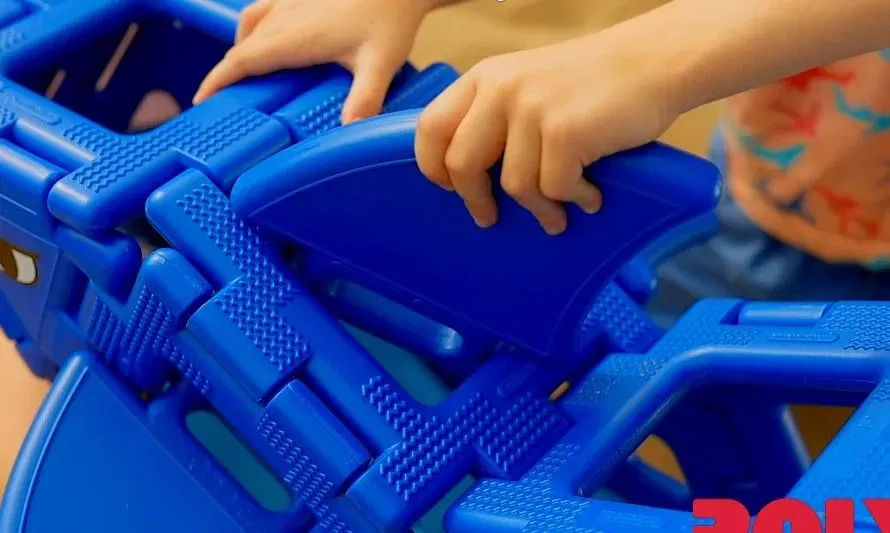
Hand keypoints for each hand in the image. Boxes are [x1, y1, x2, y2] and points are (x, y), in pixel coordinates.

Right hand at [193, 0, 435, 122]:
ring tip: (249, 76)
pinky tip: (273, 41)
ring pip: (251, 25)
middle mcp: (284, 16)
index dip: (216, 82)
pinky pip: (265, 10)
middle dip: (226, 74)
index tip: (201, 102)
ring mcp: (290, 1)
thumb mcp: (380, 62)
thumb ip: (364, 99)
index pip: (241, 61)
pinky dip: (258, 29)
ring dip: (243, 50)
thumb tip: (350, 131)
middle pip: (241, 47)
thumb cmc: (390, 16)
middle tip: (223, 101)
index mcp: (293, 37)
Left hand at [414, 31, 678, 234]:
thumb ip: (495, 117)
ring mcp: (532, 109)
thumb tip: (468, 177)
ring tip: (560, 210)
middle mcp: (501, 88)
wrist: (655, 61)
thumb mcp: (529, 85)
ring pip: (514, 185)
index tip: (451, 187)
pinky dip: (574, 199)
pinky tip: (591, 194)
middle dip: (475, 199)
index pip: (430, 129)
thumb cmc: (593, 84)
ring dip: (540, 208)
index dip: (434, 167)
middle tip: (489, 217)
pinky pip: (554, 189)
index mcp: (485, 77)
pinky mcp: (565, 131)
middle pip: (461, 164)